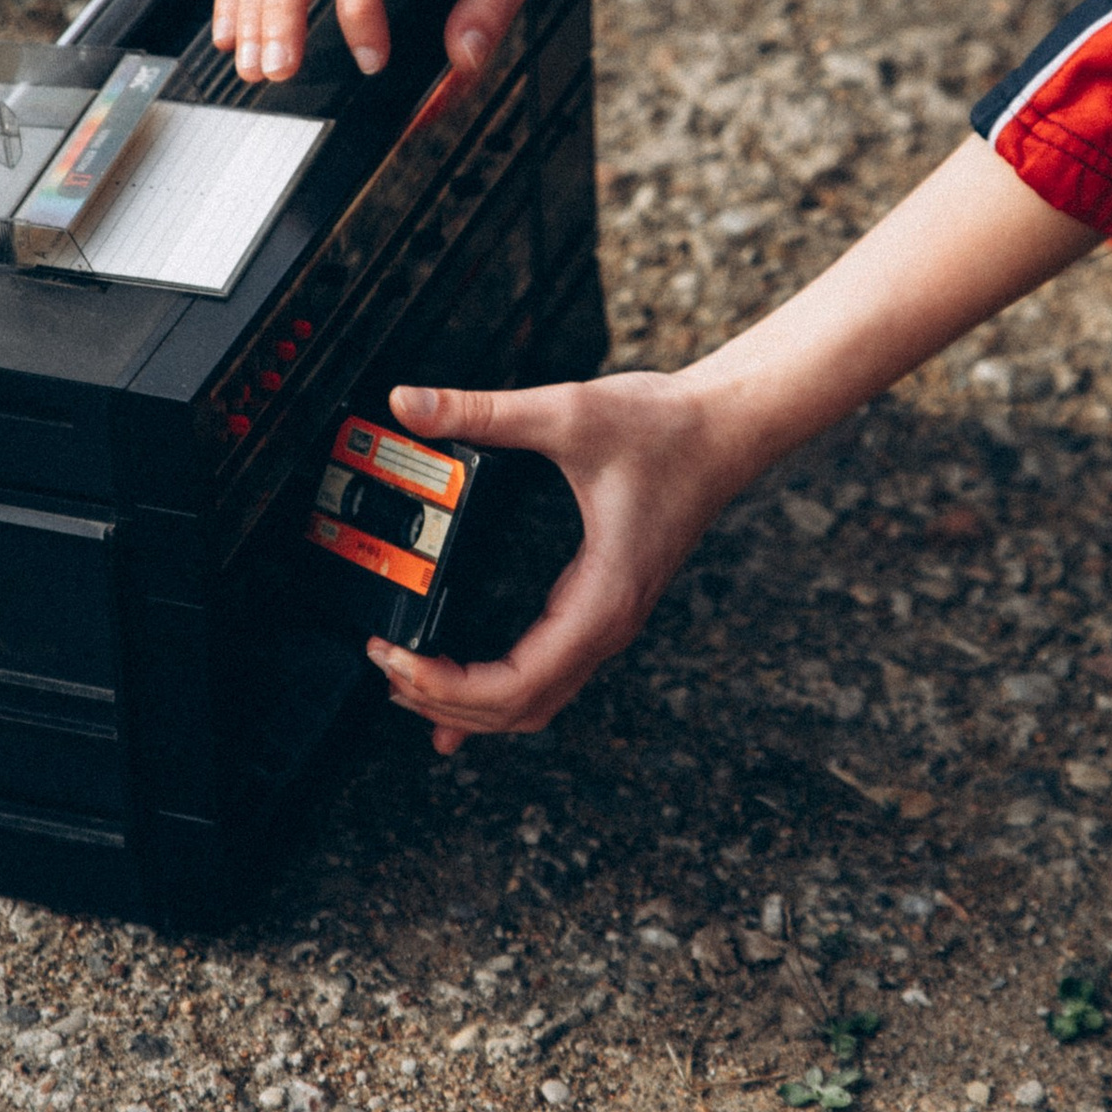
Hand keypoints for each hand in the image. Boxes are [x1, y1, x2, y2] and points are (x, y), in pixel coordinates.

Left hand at [362, 372, 748, 750]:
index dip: (447, 687)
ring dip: (470, 706)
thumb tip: (408, 403)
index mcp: (601, 599)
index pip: (516, 684)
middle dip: (444, 701)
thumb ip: (482, 410)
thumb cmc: (666, 428)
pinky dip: (498, 691)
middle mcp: (607, 625)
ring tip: (406, 685)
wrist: (727, 427)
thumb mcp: (568, 411)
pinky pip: (546, 674)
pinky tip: (461, 687)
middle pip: (518, 708)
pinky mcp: (602, 606)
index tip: (395, 659)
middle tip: (383, 665)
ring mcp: (607, 621)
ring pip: (534, 701)